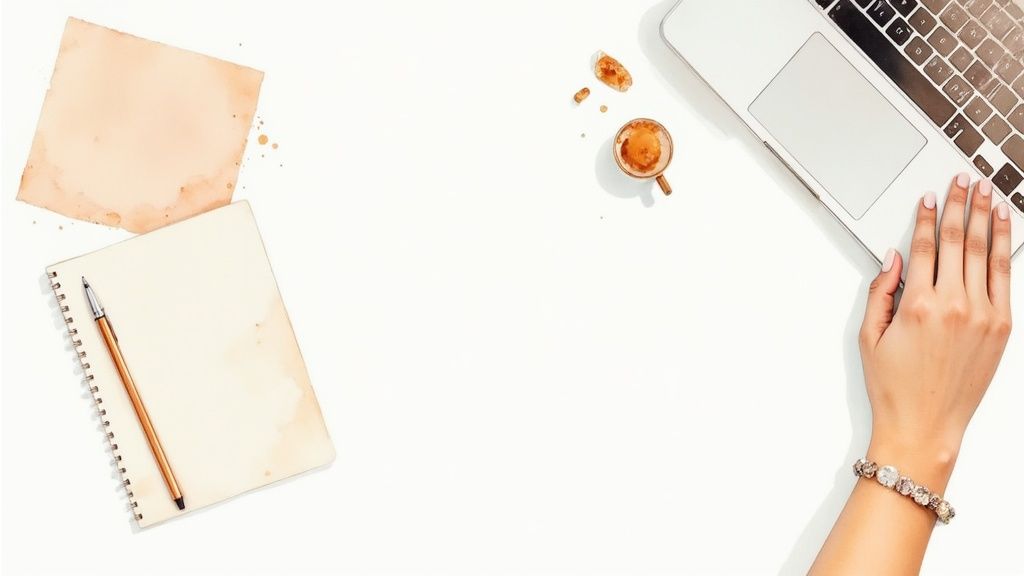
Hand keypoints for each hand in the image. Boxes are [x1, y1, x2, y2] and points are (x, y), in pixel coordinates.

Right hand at [859, 174, 1011, 482]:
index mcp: (918, 305)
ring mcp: (984, 315)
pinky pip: (1005, 277)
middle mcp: (954, 305)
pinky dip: (1005, 248)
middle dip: (961, 205)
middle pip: (959, 240)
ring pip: (988, 253)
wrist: (926, 426)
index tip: (929, 198)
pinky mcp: (1002, 327)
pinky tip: (1003, 229)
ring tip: (987, 193)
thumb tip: (894, 258)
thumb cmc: (895, 387)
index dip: (928, 216)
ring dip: (987, 218)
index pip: (927, 246)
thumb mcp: (870, 336)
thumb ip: (880, 291)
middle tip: (963, 181)